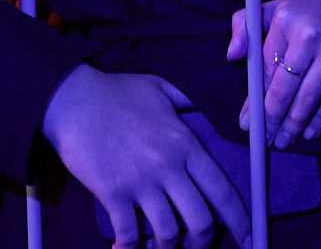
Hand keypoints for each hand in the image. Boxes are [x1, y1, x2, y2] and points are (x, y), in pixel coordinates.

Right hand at [41, 66, 247, 248]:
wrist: (72, 98)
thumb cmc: (116, 92)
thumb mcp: (161, 88)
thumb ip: (188, 99)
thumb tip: (205, 103)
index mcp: (185, 144)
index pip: (222, 190)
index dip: (239, 219)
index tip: (248, 237)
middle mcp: (169, 167)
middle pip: (201, 220)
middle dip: (203, 242)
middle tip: (198, 247)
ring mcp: (141, 182)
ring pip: (168, 233)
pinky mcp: (113, 194)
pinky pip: (129, 234)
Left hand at [228, 0, 320, 148]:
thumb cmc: (319, 4)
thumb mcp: (282, 4)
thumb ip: (248, 24)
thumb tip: (233, 55)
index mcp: (287, 19)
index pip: (265, 69)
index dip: (255, 99)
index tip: (247, 120)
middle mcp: (309, 37)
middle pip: (284, 90)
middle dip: (271, 120)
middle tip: (264, 140)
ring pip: (308, 101)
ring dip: (293, 126)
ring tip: (283, 141)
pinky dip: (319, 121)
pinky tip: (309, 132)